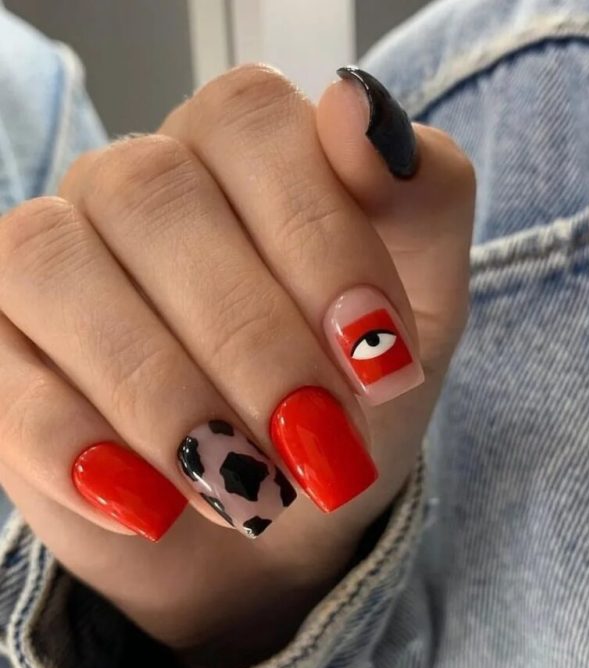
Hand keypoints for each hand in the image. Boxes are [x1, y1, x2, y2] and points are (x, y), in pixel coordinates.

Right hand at [0, 65, 473, 667]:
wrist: (280, 513)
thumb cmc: (350, 400)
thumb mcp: (421, 310)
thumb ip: (424, 201)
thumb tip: (359, 110)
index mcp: (238, 149)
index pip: (251, 122)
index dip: (320, 235)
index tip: (379, 355)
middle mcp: (131, 185)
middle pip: (154, 198)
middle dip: (251, 340)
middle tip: (318, 448)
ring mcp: (51, 262)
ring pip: (55, 269)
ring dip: (162, 396)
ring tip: (246, 491)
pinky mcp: (2, 354)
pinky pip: (2, 377)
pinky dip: (72, 447)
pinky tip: (150, 509)